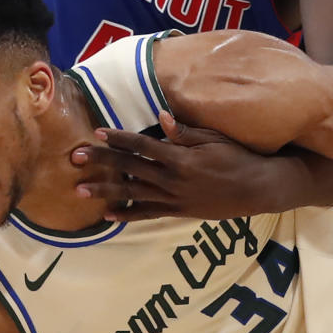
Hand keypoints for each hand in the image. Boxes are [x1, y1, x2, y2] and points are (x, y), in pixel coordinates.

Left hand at [70, 111, 278, 220]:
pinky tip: (108, 214)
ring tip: (80, 190)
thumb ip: (186, 132)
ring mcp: (174, 197)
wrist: (256, 189)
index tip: (98, 133)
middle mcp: (172, 178)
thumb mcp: (215, 139)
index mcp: (180, 157)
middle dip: (102, 161)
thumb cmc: (237, 157)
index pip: (142, 145)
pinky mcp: (178, 211)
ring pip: (132, 193)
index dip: (119, 138)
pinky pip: (148, 213)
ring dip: (105, 191)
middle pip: (130, 168)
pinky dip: (128, 214)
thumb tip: (162, 117)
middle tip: (76, 157)